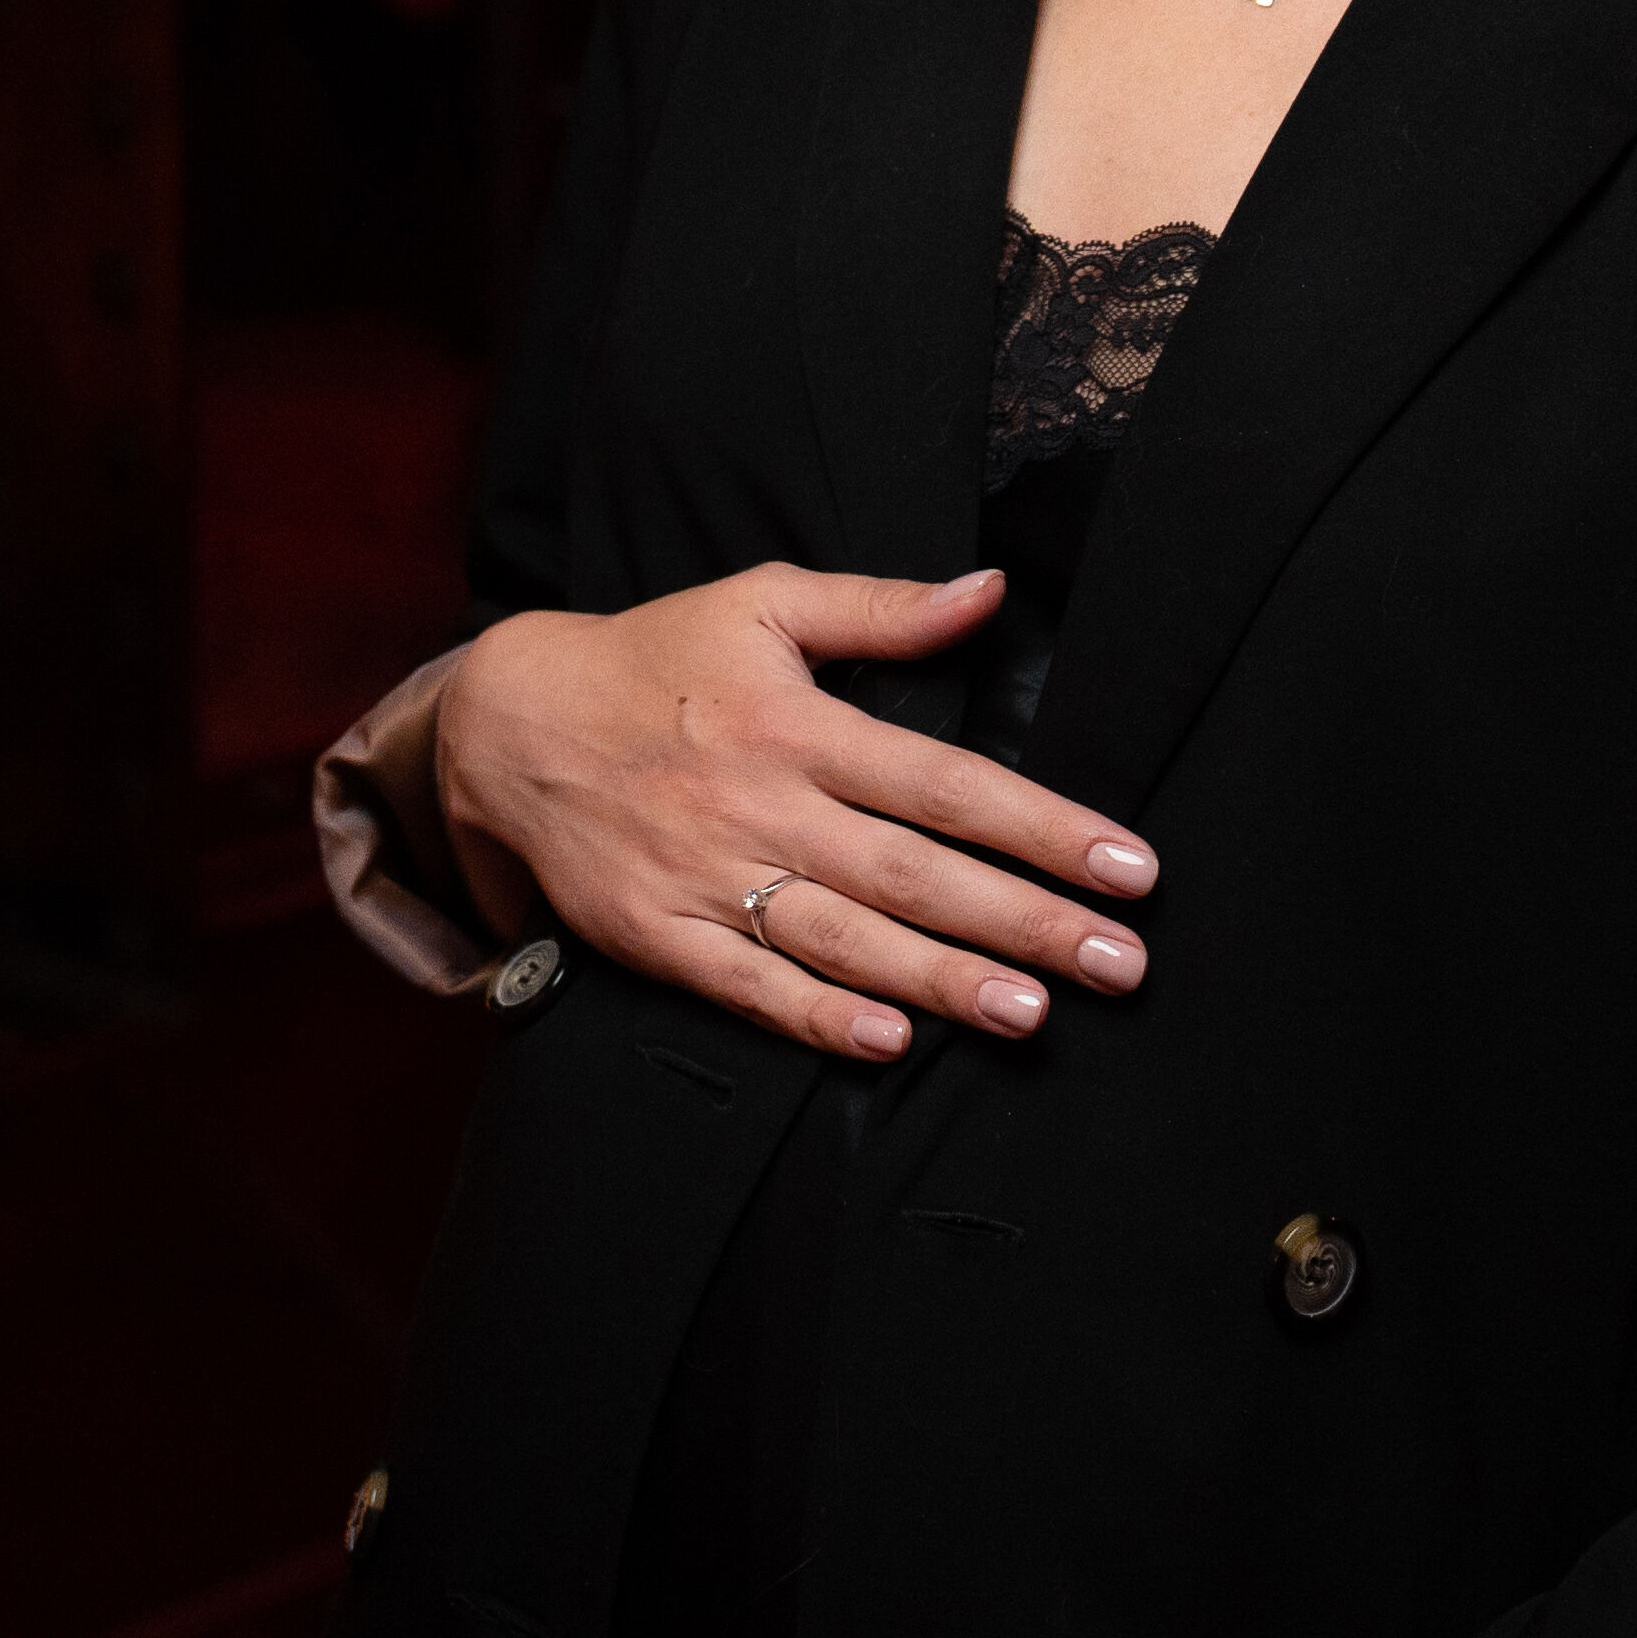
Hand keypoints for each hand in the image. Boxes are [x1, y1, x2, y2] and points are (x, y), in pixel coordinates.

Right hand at [430, 568, 1156, 1061]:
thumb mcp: (761, 603)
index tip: (1129, 868)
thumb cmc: (656, 658)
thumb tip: (989, 593)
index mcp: (798, 725)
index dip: (1045, 829)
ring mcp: (705, 876)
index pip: (948, 784)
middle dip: (1024, 923)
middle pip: (914, 874)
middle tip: (1119, 966)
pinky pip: (745, 985)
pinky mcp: (656, 935)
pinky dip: (814, 1017)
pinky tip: (888, 1044)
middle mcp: (761, 805)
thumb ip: (880, 608)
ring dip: (942, 981)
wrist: (508, 724)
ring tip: (1030, 1015)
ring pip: (843, 940)